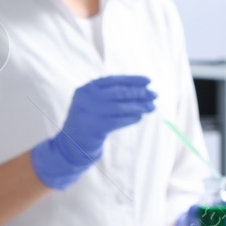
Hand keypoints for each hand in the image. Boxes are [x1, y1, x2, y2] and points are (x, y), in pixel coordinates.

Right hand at [30, 75, 156, 189]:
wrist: (71, 145)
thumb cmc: (87, 122)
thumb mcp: (94, 104)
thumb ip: (110, 95)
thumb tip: (141, 90)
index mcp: (86, 89)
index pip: (113, 80)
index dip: (132, 80)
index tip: (149, 81)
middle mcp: (86, 98)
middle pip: (118, 92)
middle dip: (139, 93)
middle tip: (155, 95)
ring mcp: (89, 113)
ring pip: (120, 107)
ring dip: (139, 106)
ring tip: (152, 107)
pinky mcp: (94, 127)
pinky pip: (118, 121)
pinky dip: (131, 118)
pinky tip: (140, 117)